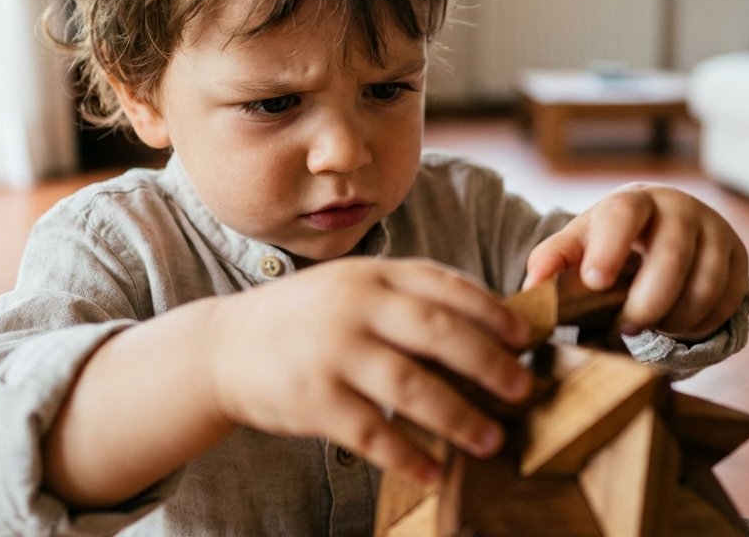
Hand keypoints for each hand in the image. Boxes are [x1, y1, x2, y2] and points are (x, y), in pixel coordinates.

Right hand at [205, 257, 531, 481]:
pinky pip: (372, 434)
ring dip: (458, 417)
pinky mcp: (314, 401)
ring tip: (491, 439)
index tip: (525, 338)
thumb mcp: (352, 287)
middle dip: (488, 363)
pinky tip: (434, 473)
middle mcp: (354, 308)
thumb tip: (487, 325)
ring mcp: (333, 354)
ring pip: (411, 387)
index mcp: (371, 275)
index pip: (444, 285)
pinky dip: (408, 457)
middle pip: (437, 333)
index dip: (491, 312)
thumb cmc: (306, 318)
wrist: (223, 347)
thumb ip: (407, 296)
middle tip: (522, 389)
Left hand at [523, 183, 748, 340]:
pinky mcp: (740, 257)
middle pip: (671, 259)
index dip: (610, 250)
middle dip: (645, 304)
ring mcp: (716, 230)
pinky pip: (725, 302)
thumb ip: (553, 260)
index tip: (594, 283)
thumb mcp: (580, 242)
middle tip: (622, 330)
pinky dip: (700, 324)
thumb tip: (532, 287)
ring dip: (674, 319)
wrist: (666, 226)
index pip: (624, 216)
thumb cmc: (613, 240)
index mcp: (634, 200)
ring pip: (703, 286)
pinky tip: (676, 326)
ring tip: (649, 330)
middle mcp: (681, 208)